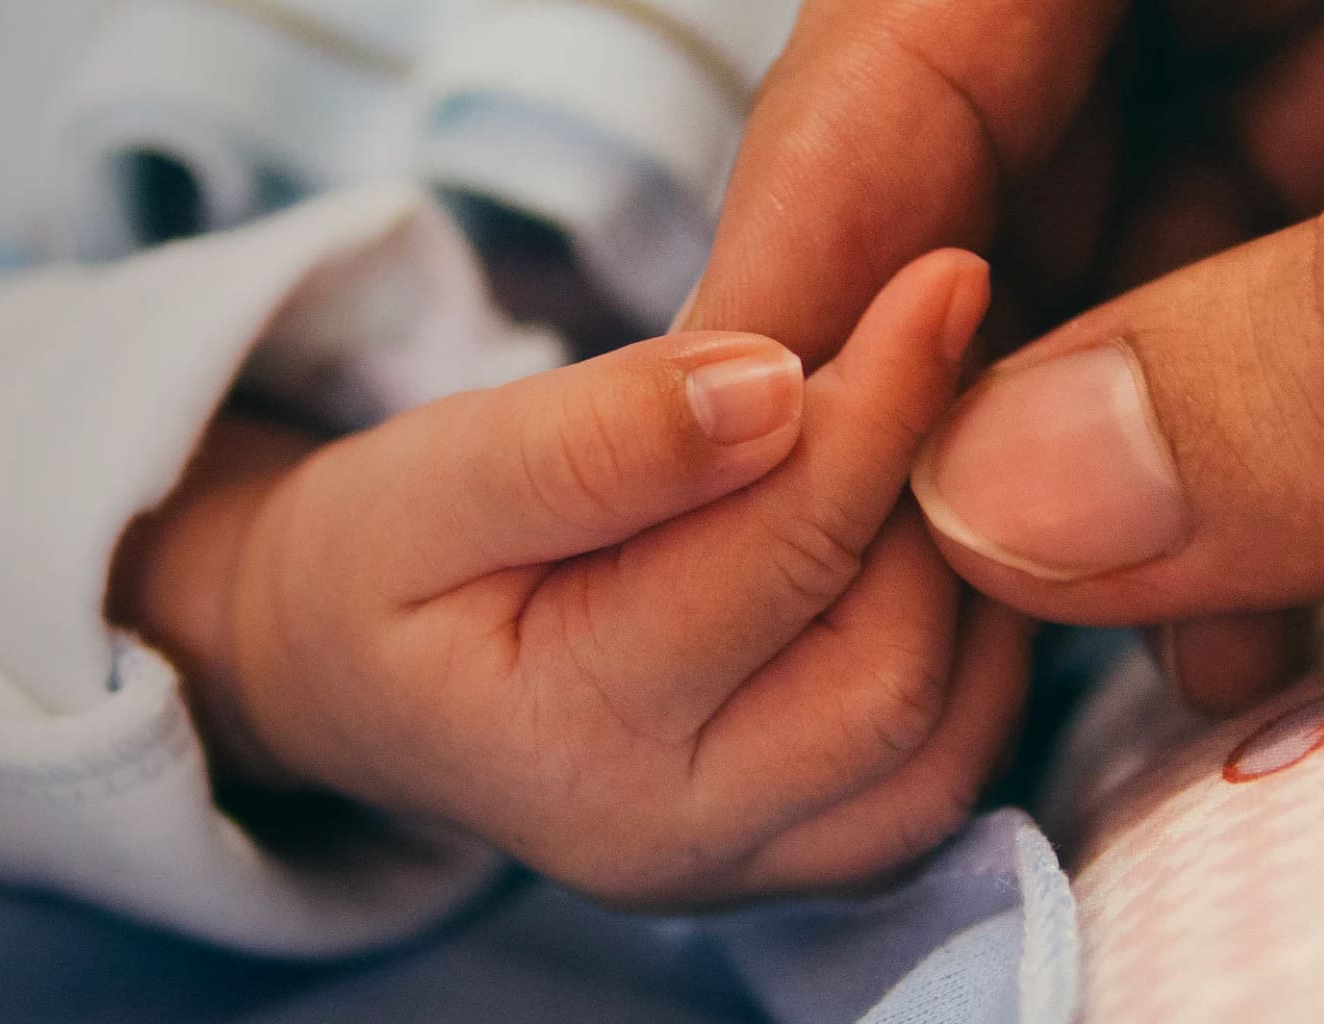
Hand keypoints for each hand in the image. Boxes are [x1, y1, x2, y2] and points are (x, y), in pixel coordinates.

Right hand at [114, 253, 1031, 906]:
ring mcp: (744, 872)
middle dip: (934, 501)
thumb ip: (595, 437)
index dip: (879, 406)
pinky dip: (972, 653)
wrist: (350, 676)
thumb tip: (776, 387)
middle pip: (888, 669)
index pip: (779, 557)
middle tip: (942, 356)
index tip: (941, 279)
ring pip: (945, 738)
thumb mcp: (437, 470)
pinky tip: (932, 541)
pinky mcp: (800, 864)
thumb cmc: (387, 558)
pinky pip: (944, 775)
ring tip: (935, 440)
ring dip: (971, 578)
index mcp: (566, 737)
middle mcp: (669, 839)